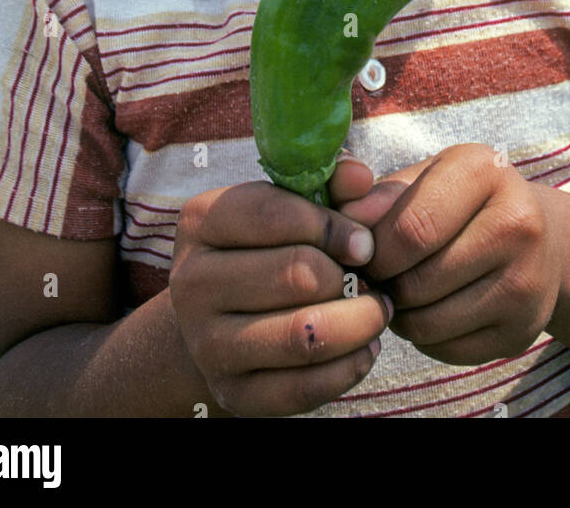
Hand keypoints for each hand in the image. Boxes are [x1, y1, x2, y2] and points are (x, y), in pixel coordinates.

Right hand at [170, 180, 391, 416]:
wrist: (221, 318)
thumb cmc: (268, 247)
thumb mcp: (292, 204)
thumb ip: (330, 185)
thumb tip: (361, 178)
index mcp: (201, 221)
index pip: (275, 214)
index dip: (334, 226)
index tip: (365, 242)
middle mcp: (192, 283)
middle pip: (298, 275)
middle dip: (352, 277)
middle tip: (374, 278)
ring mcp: (207, 344)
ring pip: (306, 335)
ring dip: (360, 322)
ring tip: (376, 311)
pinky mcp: (233, 392)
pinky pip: (307, 386)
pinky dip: (351, 365)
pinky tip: (364, 346)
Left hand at [326, 143, 565, 365]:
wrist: (541, 242)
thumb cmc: (462, 202)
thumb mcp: (423, 178)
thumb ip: (375, 194)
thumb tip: (345, 219)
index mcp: (484, 172)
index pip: (411, 229)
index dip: (373, 250)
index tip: (362, 251)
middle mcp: (516, 224)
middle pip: (417, 280)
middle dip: (384, 283)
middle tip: (377, 274)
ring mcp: (525, 284)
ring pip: (427, 322)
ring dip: (399, 313)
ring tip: (401, 289)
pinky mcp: (521, 332)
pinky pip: (445, 350)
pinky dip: (424, 336)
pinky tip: (429, 308)